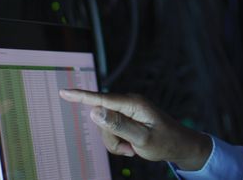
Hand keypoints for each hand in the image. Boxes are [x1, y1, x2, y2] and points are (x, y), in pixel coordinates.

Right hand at [59, 89, 211, 170]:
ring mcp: (128, 110)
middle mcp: (129, 103)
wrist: (179, 145)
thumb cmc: (165, 142)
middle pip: (102, 119)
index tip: (64, 92)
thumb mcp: (141, 138)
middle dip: (110, 138)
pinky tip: (132, 147)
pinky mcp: (127, 117)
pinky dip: (119, 142)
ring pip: (105, 128)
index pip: (102, 99)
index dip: (81, 97)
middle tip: (129, 149)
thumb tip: (95, 111)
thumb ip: (118, 125)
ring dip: (115, 142)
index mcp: (134, 104)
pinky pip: (112, 130)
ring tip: (133, 149)